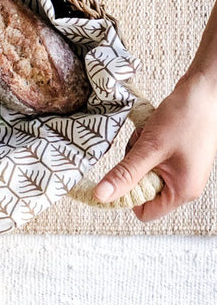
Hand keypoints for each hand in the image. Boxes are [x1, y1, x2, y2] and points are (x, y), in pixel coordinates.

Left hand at [94, 72, 216, 220]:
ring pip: (143, 169)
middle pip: (142, 188)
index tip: (117, 174)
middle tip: (141, 146)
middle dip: (133, 166)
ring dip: (138, 151)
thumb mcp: (149, 148)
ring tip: (149, 134)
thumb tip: (101, 196)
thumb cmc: (183, 119)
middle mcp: (184, 185)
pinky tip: (152, 129)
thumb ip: (125, 174)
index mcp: (182, 192)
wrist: (202, 93)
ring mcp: (181, 170)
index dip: (126, 197)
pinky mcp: (176, 155)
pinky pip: (150, 156)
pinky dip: (145, 144)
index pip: (145, 211)